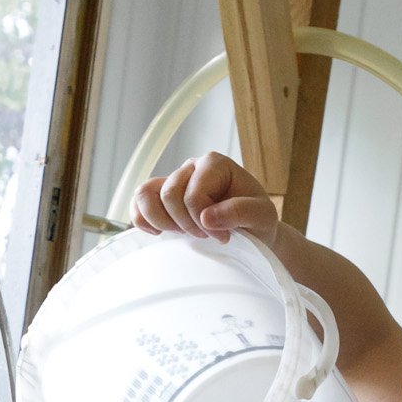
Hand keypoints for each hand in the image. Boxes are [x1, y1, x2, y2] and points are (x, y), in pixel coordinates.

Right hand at [132, 151, 279, 247]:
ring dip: (163, 221)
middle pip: (170, 195)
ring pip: (147, 195)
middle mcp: (192, 168)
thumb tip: (206, 217)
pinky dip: (141, 218)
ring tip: (184, 234)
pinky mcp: (163, 197)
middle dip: (186, 224)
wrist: (253, 232)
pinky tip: (157, 233)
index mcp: (215, 164)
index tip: (223, 236)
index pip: (194, 194)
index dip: (204, 221)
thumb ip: (240, 212)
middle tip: (206, 237)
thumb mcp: (262, 215)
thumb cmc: (257, 220)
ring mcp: (175, 180)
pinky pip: (139, 201)